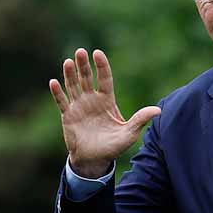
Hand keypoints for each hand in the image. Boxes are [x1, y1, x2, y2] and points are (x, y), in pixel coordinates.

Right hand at [49, 48, 159, 177]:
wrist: (95, 160)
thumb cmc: (113, 146)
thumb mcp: (129, 134)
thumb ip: (140, 120)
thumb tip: (158, 110)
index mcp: (107, 101)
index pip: (104, 79)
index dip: (101, 66)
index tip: (97, 53)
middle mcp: (92, 100)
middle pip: (87, 78)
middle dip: (84, 65)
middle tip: (81, 51)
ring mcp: (79, 106)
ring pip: (73, 86)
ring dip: (70, 74)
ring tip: (68, 62)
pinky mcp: (68, 115)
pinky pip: (62, 102)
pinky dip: (58, 93)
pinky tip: (54, 82)